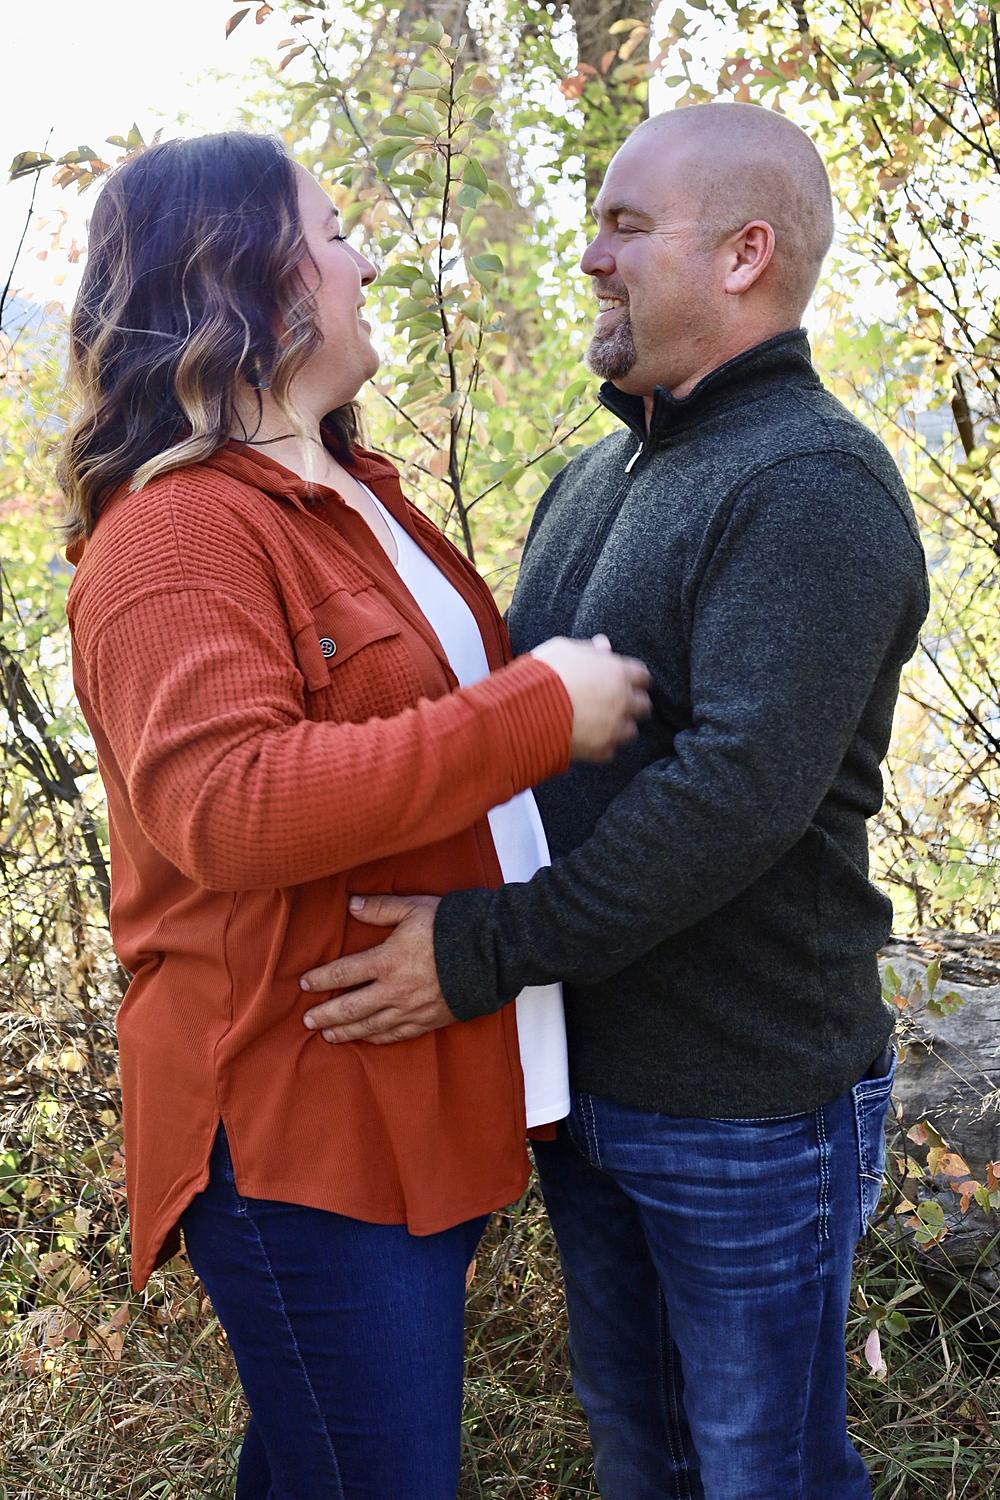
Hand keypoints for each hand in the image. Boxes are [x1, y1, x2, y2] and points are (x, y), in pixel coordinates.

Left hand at [300, 894, 448, 1043]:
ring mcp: (410, 1009)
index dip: (320, 979)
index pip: (342, 974)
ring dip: (346, 1032)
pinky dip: (377, 1039)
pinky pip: (396, 1035)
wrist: (490, 954)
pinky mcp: (427, 1021)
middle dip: (326, 1014)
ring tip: (328, 1036)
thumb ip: (379, 908)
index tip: (304, 983)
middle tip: (308, 1020)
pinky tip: (367, 1039)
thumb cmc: (450, 927)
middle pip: (350, 1008)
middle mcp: (393, 990)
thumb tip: (351, 904)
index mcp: (386, 960)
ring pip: (370, 1026)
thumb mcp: (412, 908)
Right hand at [531, 634, 650, 762]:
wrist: (527, 709)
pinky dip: (601, 746)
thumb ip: (589, 649)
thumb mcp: (564, 649)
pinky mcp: (601, 750)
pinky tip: (587, 739)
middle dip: (632, 704)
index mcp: (617, 672)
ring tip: (600, 725)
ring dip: (619, 727)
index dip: (634, 679)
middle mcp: (622, 701)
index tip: (627, 681)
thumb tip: (602, 646)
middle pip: (643, 705)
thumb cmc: (544, 674)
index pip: (643, 676)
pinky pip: (610, 751)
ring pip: (631, 731)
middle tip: (616, 704)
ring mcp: (613, 728)